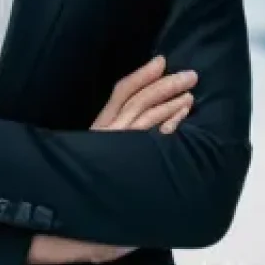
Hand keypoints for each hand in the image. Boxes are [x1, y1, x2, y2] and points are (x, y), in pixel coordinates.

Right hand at [28, 55, 197, 264]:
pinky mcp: (133, 160)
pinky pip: (155, 138)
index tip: (160, 61)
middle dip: (165, 84)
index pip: (122, 91)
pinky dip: (170, 124)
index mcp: (102, 124)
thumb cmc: (88, 175)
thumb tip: (138, 113)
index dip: (142, 74)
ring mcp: (122, 144)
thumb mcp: (98, 146)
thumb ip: (115, 131)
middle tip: (190, 75)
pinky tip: (182, 116)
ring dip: (172, 102)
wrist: (74, 203)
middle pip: (140, 98)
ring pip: (148, 115)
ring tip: (190, 93)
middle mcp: (111, 130)